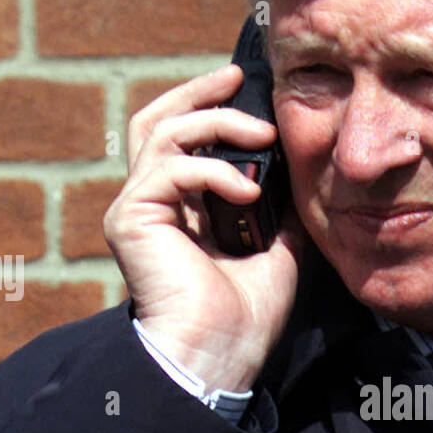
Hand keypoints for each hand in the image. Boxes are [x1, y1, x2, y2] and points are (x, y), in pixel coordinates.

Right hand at [104, 64, 306, 391]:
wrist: (223, 354)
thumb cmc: (246, 314)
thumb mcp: (279, 246)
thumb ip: (280, 205)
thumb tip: (301, 167)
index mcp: (180, 208)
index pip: (182, 140)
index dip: (210, 108)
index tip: (249, 91)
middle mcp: (151, 203)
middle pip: (158, 121)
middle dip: (198, 94)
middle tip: (235, 79)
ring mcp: (136, 209)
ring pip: (163, 134)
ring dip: (216, 125)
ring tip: (261, 136)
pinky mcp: (130, 219)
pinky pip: (170, 169)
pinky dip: (213, 171)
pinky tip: (248, 192)